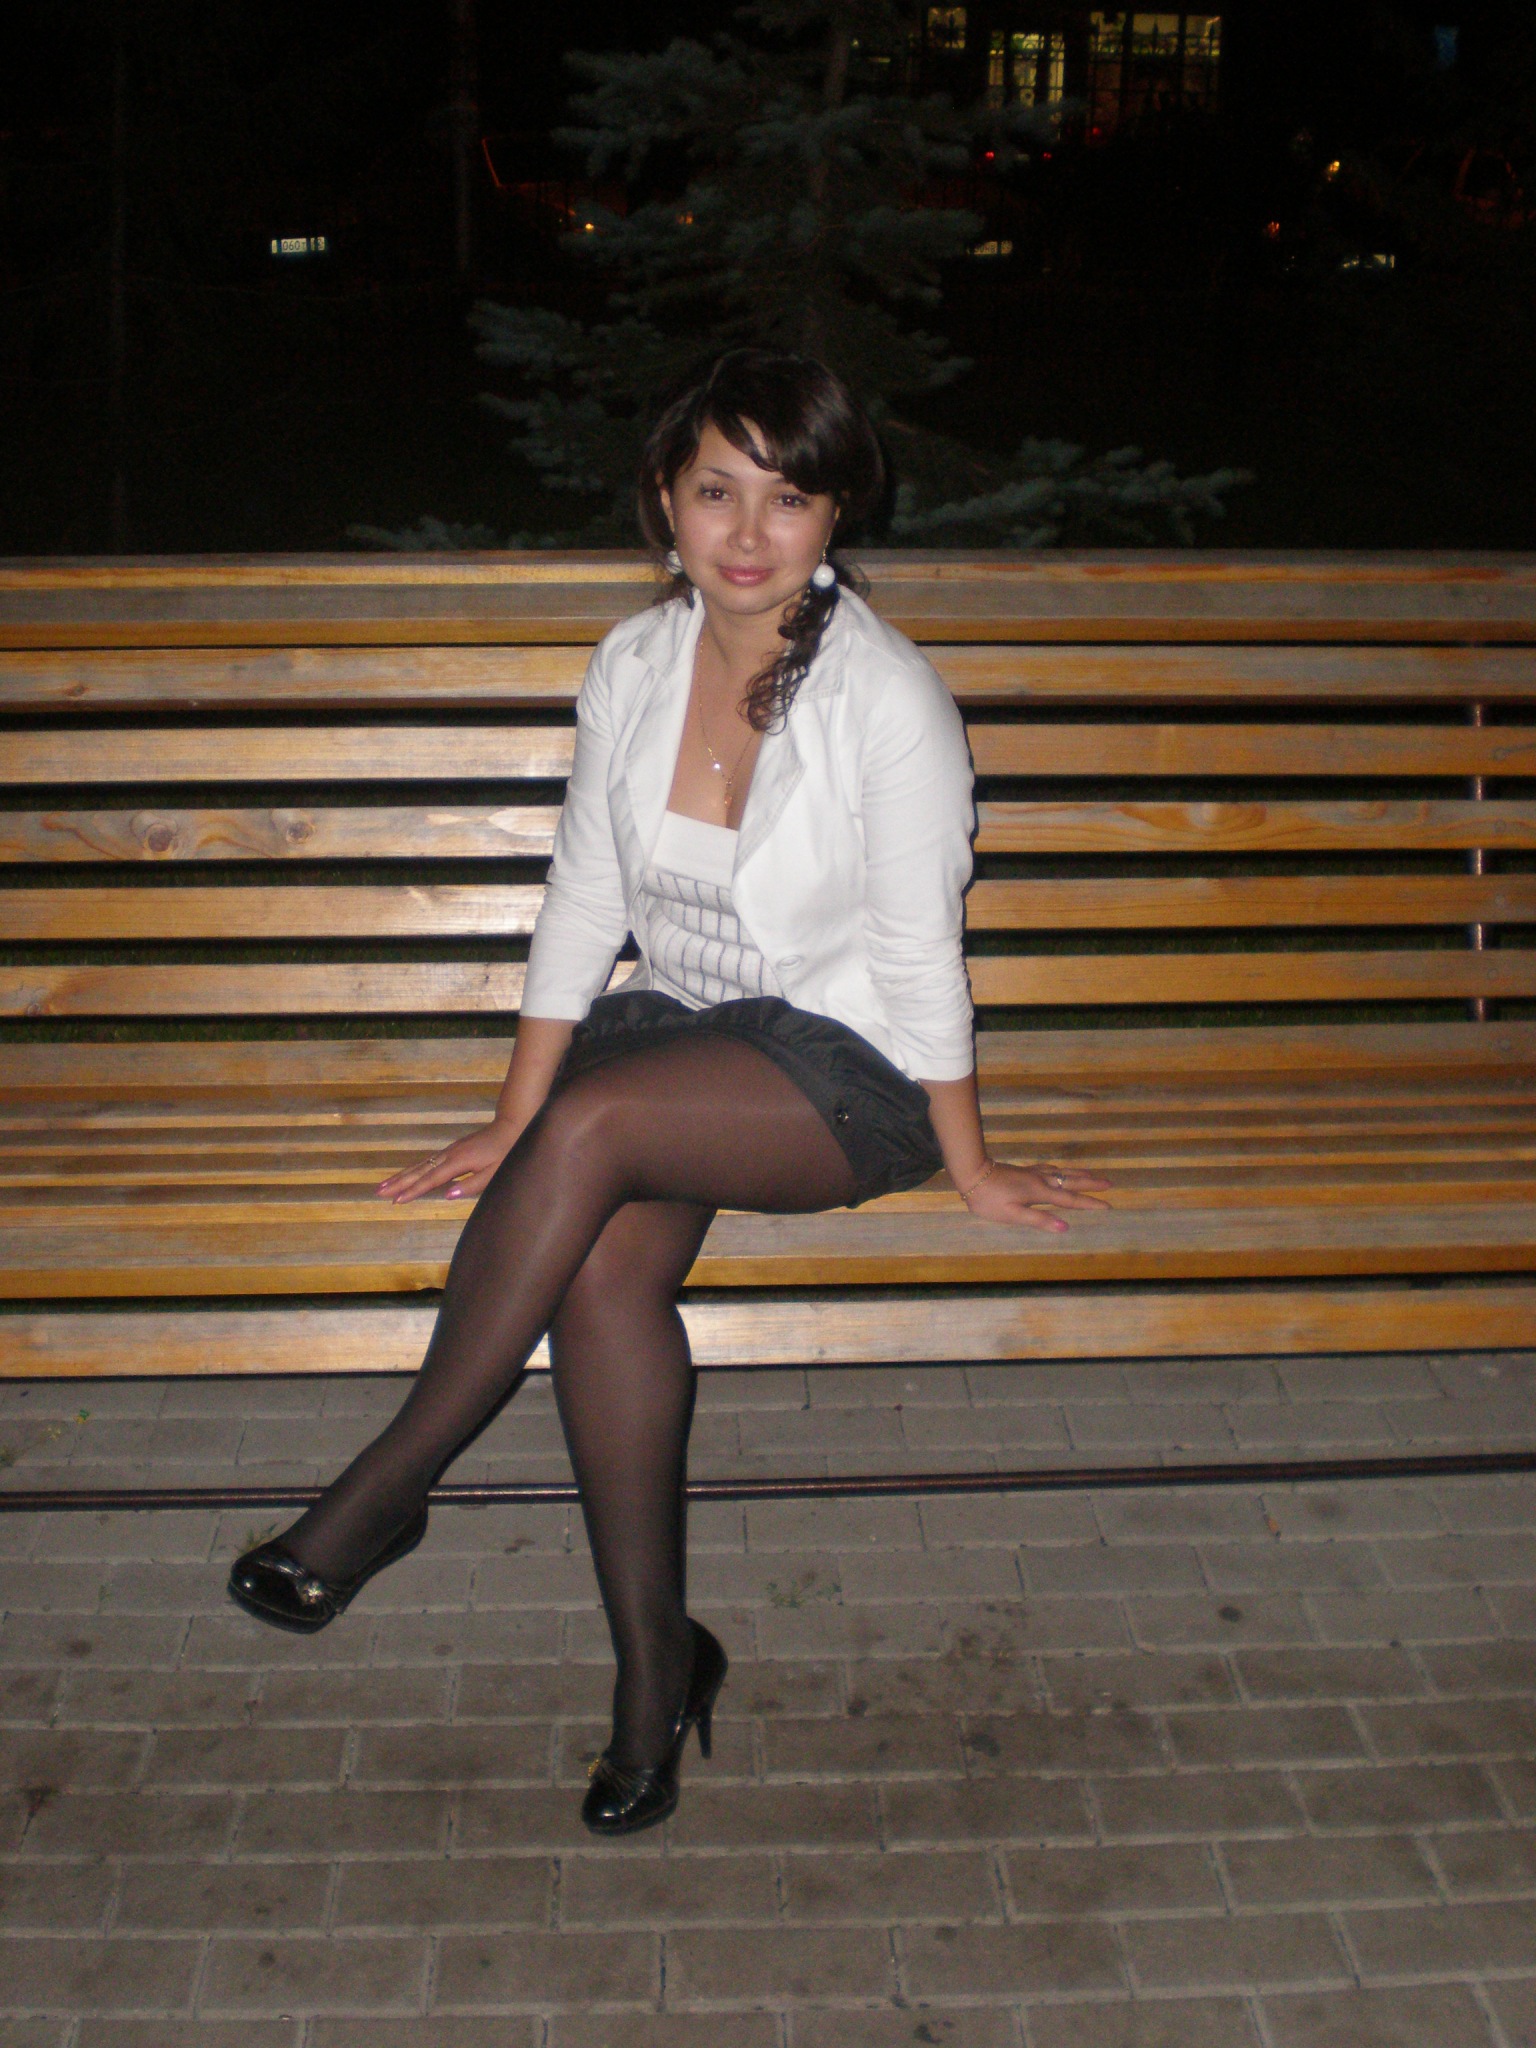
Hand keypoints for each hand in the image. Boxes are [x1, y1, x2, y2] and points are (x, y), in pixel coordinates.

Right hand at [376, 1119, 522, 1204]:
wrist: (510, 1127)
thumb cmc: (505, 1153)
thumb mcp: (493, 1174)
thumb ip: (470, 1186)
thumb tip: (447, 1196)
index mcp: (458, 1162)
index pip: (431, 1180)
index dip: (413, 1191)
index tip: (396, 1201)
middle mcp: (449, 1154)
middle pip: (419, 1171)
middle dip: (398, 1183)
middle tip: (378, 1193)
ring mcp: (448, 1151)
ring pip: (420, 1165)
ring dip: (401, 1176)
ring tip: (382, 1186)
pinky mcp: (451, 1150)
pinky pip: (427, 1162)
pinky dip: (413, 1170)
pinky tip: (405, 1176)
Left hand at [960, 1160, 1110, 1233]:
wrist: (972, 1174)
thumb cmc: (989, 1199)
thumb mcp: (1013, 1215)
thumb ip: (1039, 1219)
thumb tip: (1065, 1227)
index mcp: (1040, 1193)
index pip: (1070, 1200)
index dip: (1090, 1203)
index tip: (1108, 1206)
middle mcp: (1041, 1181)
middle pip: (1071, 1181)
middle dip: (1091, 1183)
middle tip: (1110, 1183)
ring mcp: (1033, 1173)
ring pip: (1062, 1172)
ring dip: (1080, 1174)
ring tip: (1093, 1174)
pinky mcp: (1025, 1170)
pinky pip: (1051, 1169)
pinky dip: (1062, 1170)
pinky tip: (1060, 1170)